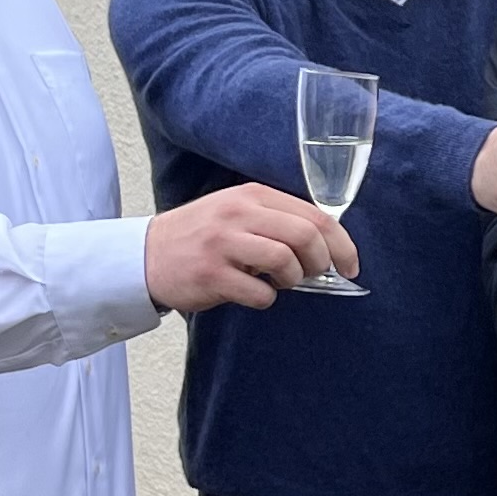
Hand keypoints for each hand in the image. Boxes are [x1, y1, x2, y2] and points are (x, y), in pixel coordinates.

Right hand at [144, 184, 355, 311]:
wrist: (145, 254)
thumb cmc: (201, 237)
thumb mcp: (238, 213)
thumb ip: (278, 221)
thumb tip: (327, 247)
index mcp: (252, 196)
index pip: (315, 216)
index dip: (342, 244)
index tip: (351, 266)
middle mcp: (238, 214)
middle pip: (305, 236)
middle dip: (322, 263)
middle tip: (315, 276)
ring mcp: (223, 243)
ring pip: (285, 261)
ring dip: (294, 280)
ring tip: (280, 282)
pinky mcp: (211, 274)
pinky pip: (260, 293)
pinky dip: (266, 299)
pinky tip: (253, 293)